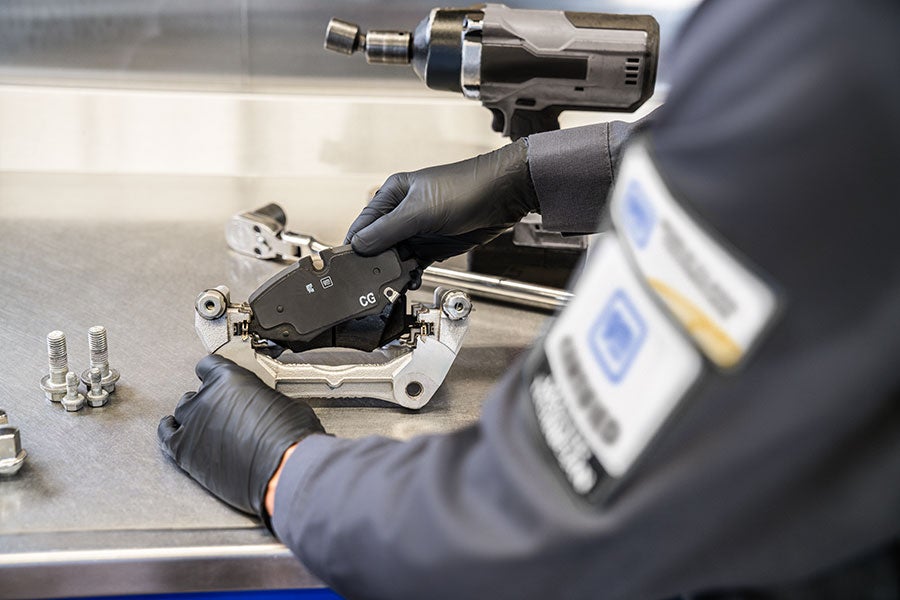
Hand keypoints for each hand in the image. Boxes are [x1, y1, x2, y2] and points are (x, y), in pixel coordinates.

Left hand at [158, 355, 324, 523]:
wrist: (282, 469)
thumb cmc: (288, 438)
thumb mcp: (283, 402)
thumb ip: (262, 399)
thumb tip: (264, 405)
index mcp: (229, 378)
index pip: (208, 365)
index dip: (213, 372)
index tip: (214, 376)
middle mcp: (206, 397)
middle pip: (195, 393)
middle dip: (207, 400)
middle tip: (221, 411)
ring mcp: (193, 424)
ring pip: (181, 412)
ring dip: (191, 416)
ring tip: (201, 423)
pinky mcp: (185, 450)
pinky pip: (167, 436)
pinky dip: (170, 431)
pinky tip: (172, 429)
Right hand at [345, 139, 538, 264]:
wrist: (503, 197)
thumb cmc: (466, 189)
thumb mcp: (420, 211)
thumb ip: (387, 230)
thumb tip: (359, 245)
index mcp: (393, 195)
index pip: (363, 224)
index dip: (355, 245)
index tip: (348, 266)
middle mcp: (402, 212)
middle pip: (378, 243)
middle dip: (375, 262)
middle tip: (372, 280)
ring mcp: (419, 230)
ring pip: (396, 257)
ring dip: (393, 271)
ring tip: (392, 284)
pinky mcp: (434, 246)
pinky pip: (414, 265)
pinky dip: (410, 275)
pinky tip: (409, 282)